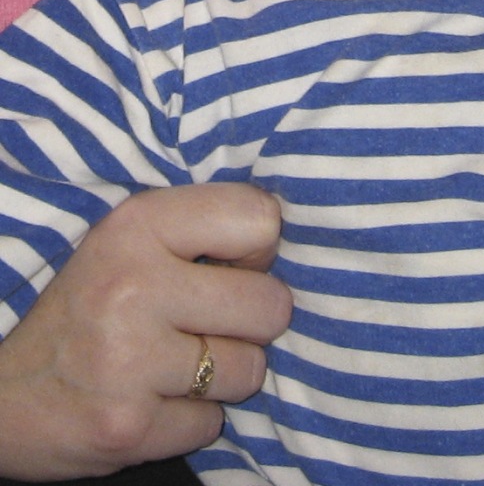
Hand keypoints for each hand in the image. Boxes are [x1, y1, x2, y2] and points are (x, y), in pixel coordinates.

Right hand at [0, 183, 291, 479]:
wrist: (2, 393)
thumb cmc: (90, 304)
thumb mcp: (133, 238)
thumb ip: (205, 226)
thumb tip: (292, 235)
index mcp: (138, 223)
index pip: (260, 218)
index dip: (258, 248)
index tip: (229, 264)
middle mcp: (133, 285)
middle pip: (271, 304)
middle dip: (251, 320)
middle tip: (207, 322)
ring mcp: (128, 361)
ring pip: (250, 369)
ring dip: (224, 374)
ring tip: (177, 362)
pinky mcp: (126, 428)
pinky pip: (212, 424)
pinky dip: (191, 418)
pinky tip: (154, 400)